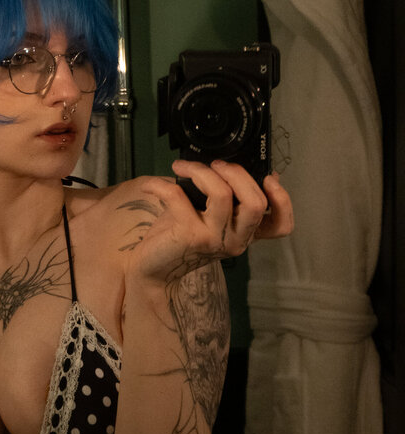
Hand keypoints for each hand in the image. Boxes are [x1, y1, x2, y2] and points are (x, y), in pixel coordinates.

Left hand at [131, 160, 293, 285]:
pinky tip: (151, 185)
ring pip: (222, 194)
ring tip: (183, 167)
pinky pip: (179, 197)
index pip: (281, 226)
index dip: (283, 200)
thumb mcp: (208, 216)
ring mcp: (214, 239)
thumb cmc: (180, 236)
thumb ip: (225, 198)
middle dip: (237, 172)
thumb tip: (231, 166)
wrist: (153, 268)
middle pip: (256, 203)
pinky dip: (162, 185)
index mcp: (245, 233)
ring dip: (201, 172)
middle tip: (215, 164)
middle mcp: (236, 240)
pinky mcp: (190, 236)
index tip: (269, 178)